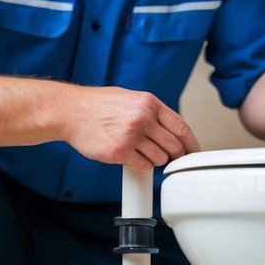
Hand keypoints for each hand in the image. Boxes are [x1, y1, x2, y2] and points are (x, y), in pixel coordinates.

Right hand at [65, 86, 200, 169]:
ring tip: (139, 151)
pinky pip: (143, 166)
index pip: (181, 128)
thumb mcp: (131, 99)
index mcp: (149, 103)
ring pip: (160, 159)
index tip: (194, 153)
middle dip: (174, 155)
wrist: (71, 111)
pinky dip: (140, 165)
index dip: (191, 144)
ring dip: (154, 160)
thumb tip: (173, 131)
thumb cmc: (99, 105)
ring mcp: (131, 136)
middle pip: (174, 146)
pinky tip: (130, 156)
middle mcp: (143, 118)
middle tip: (167, 157)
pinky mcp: (119, 152)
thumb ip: (152, 113)